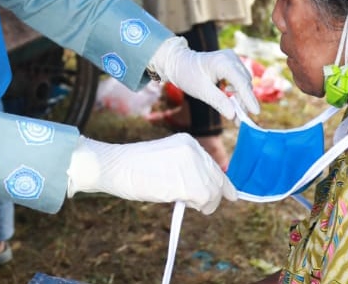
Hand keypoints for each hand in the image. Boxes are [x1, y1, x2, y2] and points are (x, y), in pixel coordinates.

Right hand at [66, 134, 236, 213]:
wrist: (116, 165)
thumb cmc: (134, 167)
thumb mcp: (167, 161)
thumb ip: (186, 170)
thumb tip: (206, 191)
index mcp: (188, 141)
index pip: (213, 165)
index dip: (223, 184)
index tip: (231, 195)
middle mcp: (194, 149)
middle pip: (217, 180)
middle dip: (212, 196)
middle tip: (199, 205)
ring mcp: (192, 165)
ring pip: (213, 192)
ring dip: (202, 203)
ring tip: (181, 200)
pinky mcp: (189, 181)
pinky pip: (204, 200)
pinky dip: (197, 206)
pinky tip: (180, 201)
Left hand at [147, 36, 259, 118]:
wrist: (179, 62)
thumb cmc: (187, 75)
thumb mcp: (201, 91)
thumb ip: (219, 102)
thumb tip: (233, 115)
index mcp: (222, 62)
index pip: (241, 82)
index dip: (249, 99)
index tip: (255, 113)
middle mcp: (230, 57)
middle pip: (245, 83)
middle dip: (243, 102)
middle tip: (239, 121)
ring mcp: (232, 58)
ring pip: (244, 82)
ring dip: (241, 98)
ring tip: (235, 114)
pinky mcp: (231, 62)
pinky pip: (240, 79)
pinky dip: (238, 91)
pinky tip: (230, 98)